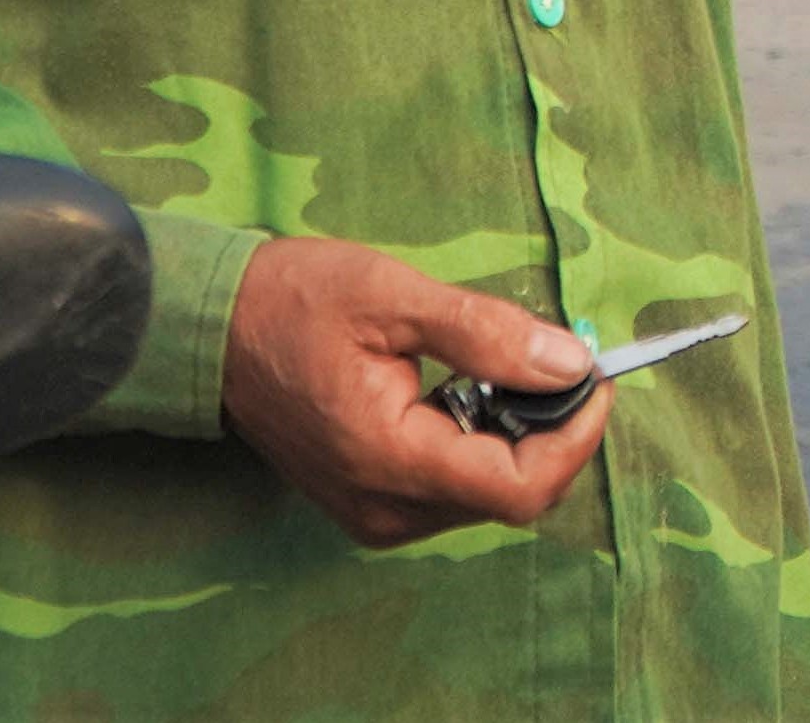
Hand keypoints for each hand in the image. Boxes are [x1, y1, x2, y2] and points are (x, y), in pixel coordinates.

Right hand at [218, 235, 610, 549]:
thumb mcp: (395, 296)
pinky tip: (470, 390)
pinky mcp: (368, 504)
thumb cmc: (295, 301)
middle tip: (563, 358)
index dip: (574, 437)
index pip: (517, 488)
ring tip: (510, 365)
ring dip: (520, 437)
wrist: (211, 329)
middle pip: (510, 497)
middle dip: (554, 431)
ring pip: (486, 497)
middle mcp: (382, 507)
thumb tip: (571, 363)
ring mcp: (372, 513)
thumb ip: (487, 336)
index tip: (598, 376)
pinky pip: (452, 491)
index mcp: (388, 459)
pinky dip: (483, 443)